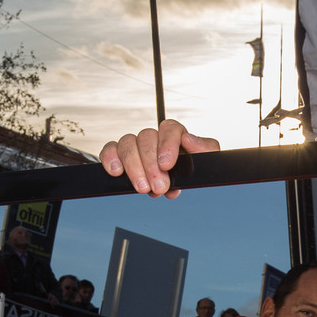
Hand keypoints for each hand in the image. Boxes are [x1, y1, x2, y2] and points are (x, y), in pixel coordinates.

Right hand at [99, 119, 219, 197]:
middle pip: (146, 137)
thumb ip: (206, 148)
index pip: (169, 128)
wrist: (175, 188)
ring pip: (128, 142)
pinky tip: (117, 172)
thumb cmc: (190, 171)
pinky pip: (110, 149)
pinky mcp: (119, 156)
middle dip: (151, 165)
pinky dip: (111, 158)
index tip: (167, 164)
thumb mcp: (207, 161)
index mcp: (174, 136)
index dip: (167, 144)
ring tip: (143, 188)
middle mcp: (154, 139)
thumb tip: (189, 139)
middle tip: (159, 186)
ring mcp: (136, 146)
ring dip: (134, 166)